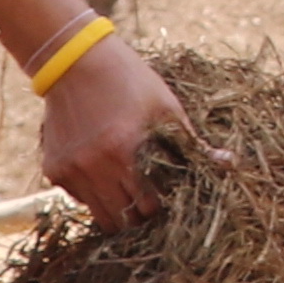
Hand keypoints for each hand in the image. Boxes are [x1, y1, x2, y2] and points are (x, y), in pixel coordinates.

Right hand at [36, 26, 188, 223]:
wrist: (74, 61)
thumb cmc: (128, 81)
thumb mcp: (165, 107)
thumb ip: (193, 143)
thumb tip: (230, 164)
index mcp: (123, 152)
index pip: (146, 208)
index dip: (160, 207)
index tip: (166, 197)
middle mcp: (92, 167)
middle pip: (120, 221)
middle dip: (138, 216)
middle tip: (148, 201)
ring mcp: (69, 170)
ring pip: (97, 214)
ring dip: (115, 209)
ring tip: (128, 190)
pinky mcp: (53, 168)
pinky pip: (78, 198)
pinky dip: (93, 194)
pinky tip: (105, 172)